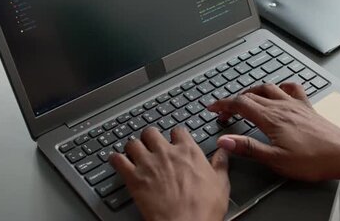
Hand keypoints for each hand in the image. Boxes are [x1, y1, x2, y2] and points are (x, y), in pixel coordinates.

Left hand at [109, 126, 229, 220]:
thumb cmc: (204, 209)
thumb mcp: (221, 184)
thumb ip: (220, 164)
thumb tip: (223, 152)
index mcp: (188, 151)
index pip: (178, 130)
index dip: (175, 135)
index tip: (174, 139)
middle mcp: (167, 152)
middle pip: (152, 132)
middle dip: (150, 137)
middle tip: (150, 144)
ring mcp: (148, 164)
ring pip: (133, 142)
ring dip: (133, 147)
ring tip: (134, 152)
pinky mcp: (133, 178)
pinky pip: (118, 160)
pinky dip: (115, 159)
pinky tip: (117, 161)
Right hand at [208, 83, 339, 184]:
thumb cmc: (314, 160)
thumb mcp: (276, 160)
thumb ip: (248, 148)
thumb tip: (224, 140)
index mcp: (272, 119)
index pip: (240, 104)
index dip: (223, 104)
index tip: (212, 108)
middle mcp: (283, 106)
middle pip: (251, 95)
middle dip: (234, 101)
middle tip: (224, 112)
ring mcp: (296, 105)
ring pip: (269, 88)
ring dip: (253, 91)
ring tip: (245, 98)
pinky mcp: (307, 108)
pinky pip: (292, 88)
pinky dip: (281, 87)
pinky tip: (279, 91)